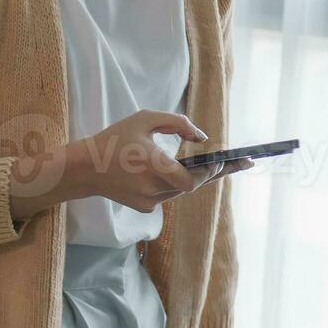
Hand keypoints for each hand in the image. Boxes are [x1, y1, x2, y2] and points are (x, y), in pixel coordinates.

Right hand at [72, 109, 251, 212]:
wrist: (85, 170)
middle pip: (193, 186)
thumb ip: (177, 123)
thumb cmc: (114, 140)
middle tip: (242, 163)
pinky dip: (176, 182)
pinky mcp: (145, 208)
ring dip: (196, 178)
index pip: (192, 180)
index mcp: (153, 166)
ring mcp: (149, 202)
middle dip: (215, 173)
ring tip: (221, 166)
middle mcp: (153, 188)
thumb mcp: (144, 119)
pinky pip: (168, 194)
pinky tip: (184, 172)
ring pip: (182, 190)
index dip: (211, 172)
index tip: (226, 161)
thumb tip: (203, 138)